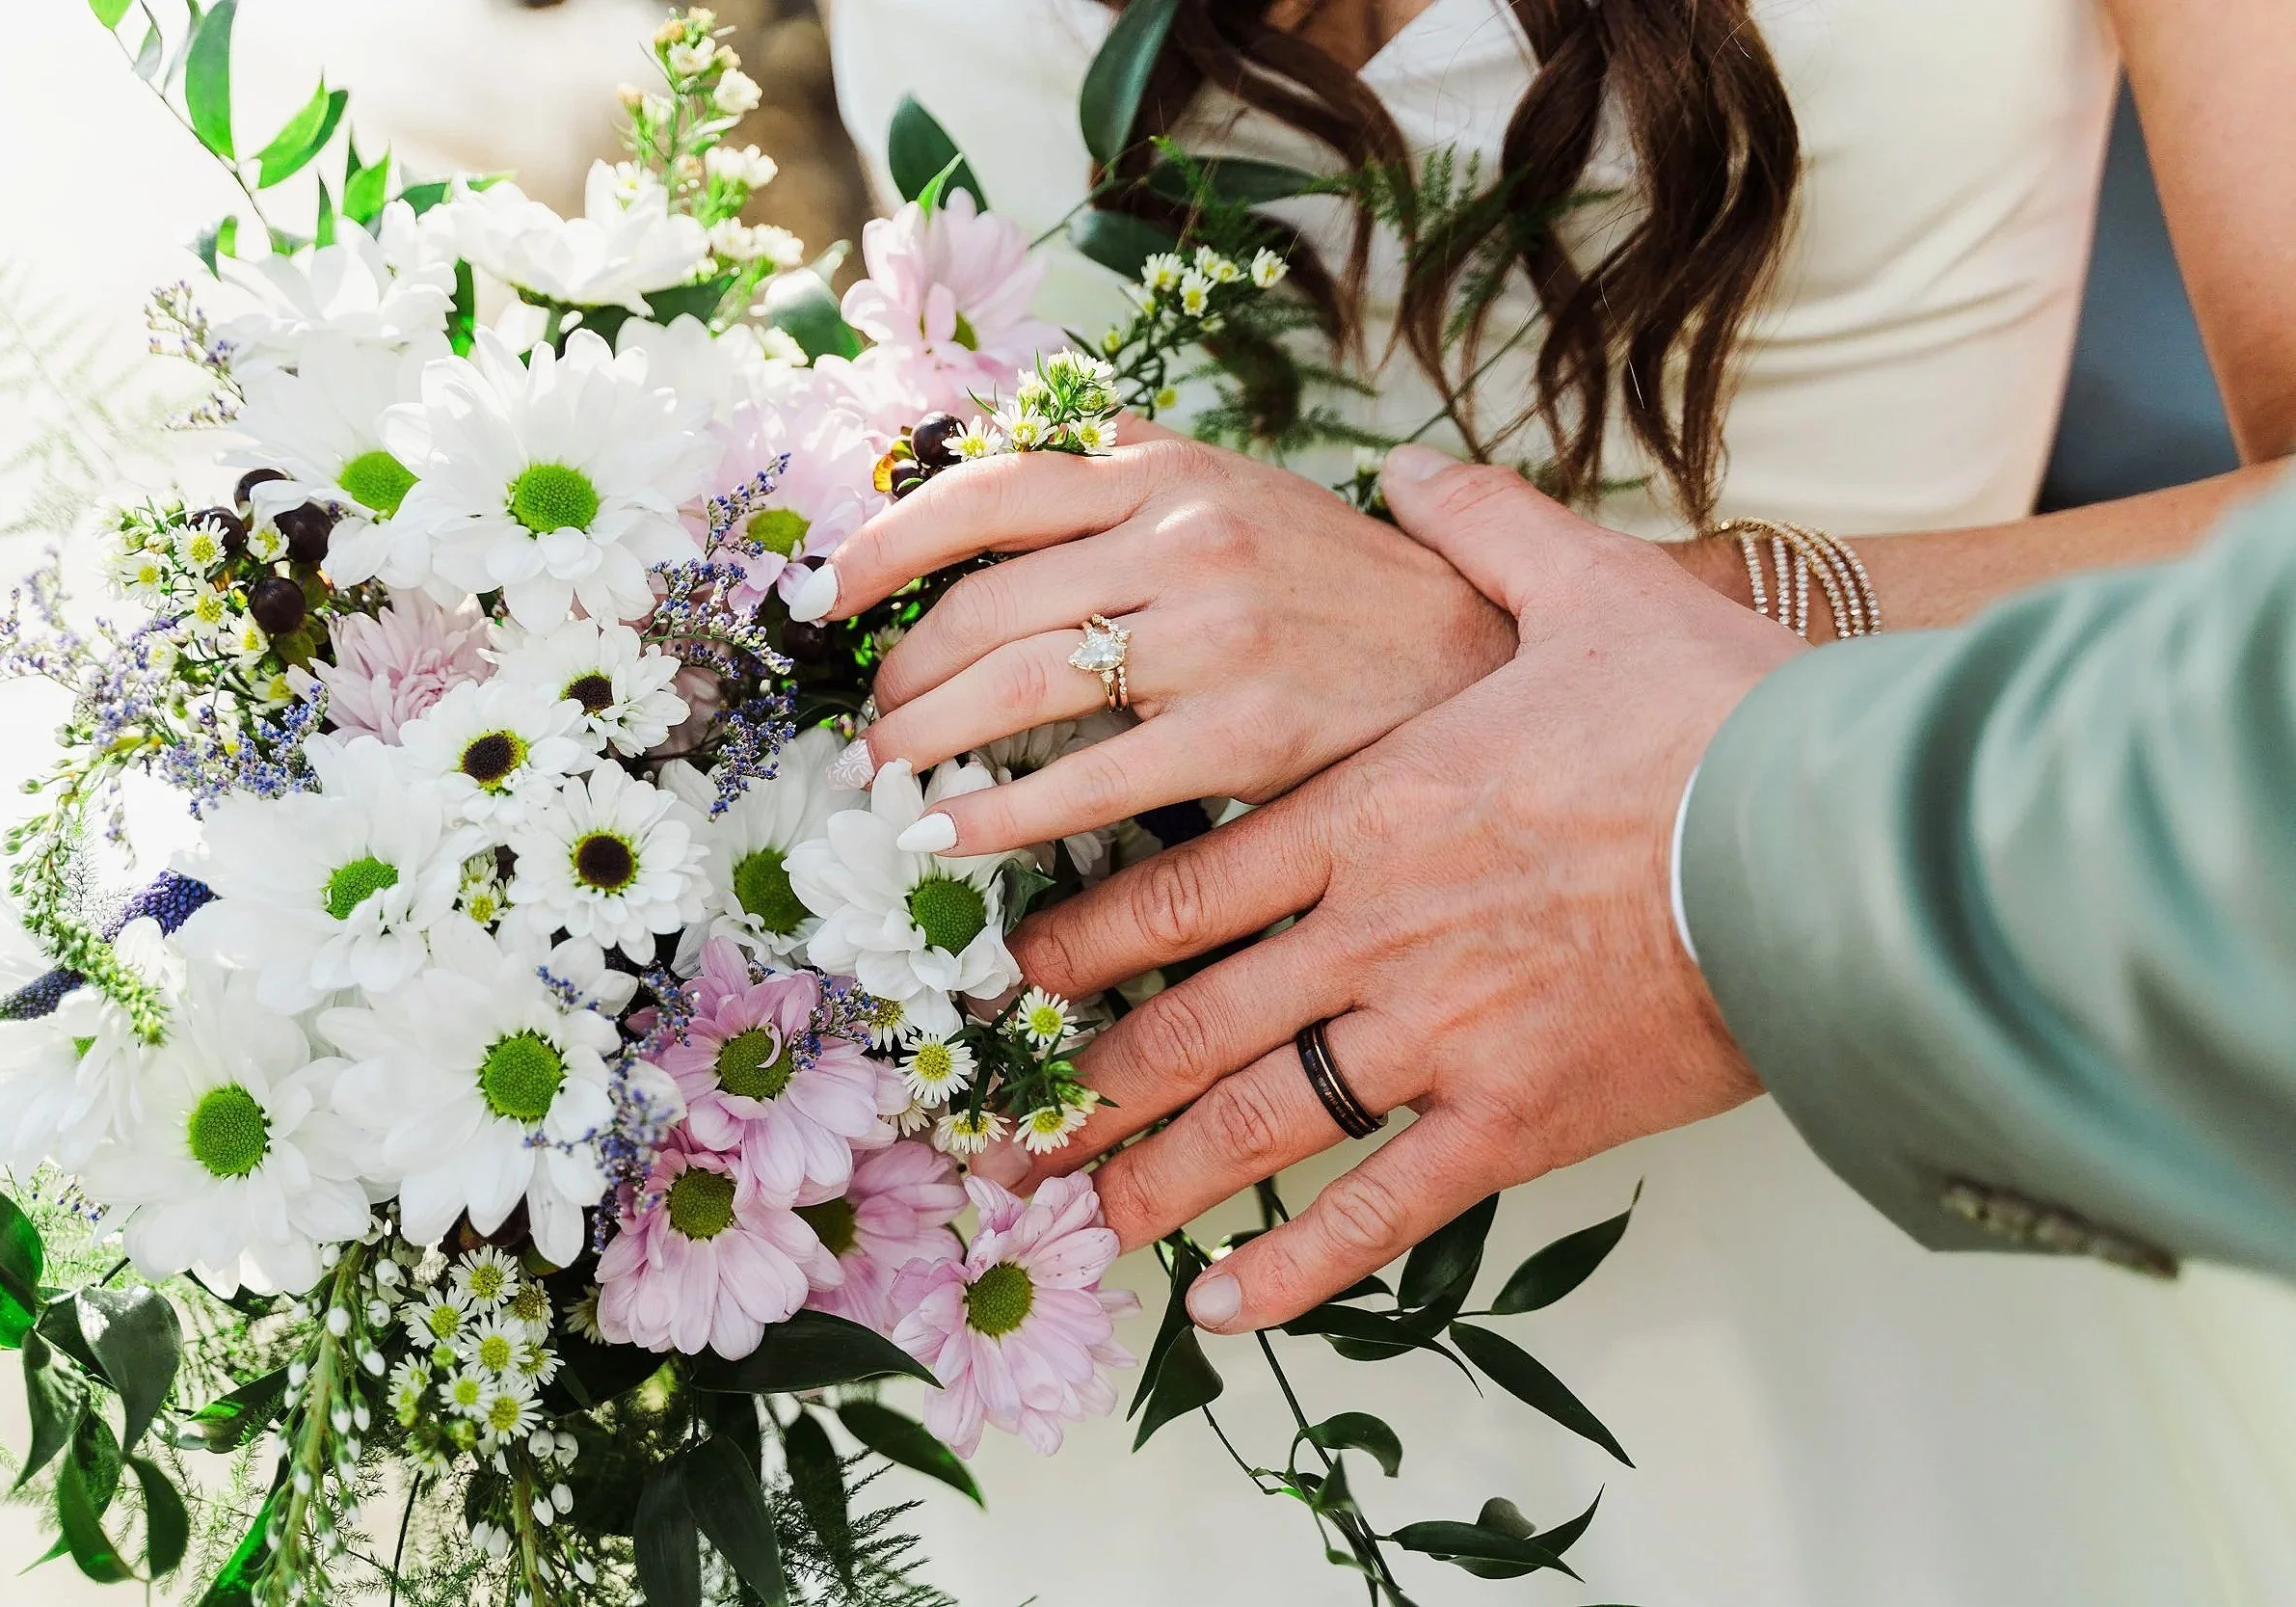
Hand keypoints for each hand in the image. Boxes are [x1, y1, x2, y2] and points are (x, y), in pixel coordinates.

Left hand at [796, 422, 1513, 855]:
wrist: (1493, 667)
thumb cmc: (1357, 591)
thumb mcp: (1251, 494)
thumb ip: (1140, 472)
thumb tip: (1027, 445)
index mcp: (1172, 471)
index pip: (990, 488)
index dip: (886, 542)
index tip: (827, 594)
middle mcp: (1184, 537)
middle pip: (983, 604)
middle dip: (899, 674)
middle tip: (866, 728)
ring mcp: (1213, 635)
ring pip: (1014, 687)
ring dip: (924, 743)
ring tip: (887, 785)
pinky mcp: (1244, 733)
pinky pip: (1081, 779)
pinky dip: (997, 813)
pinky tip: (955, 836)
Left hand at [1001, 446, 1804, 1331]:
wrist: (1840, 838)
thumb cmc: (1714, 718)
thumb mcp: (1590, 588)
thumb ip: (1478, 528)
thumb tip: (1409, 467)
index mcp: (1369, 810)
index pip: (1183, 884)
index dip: (1085, 939)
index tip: (1022, 971)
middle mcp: (1374, 929)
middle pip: (1188, 1019)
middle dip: (1083, 1081)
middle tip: (1000, 1128)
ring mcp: (1438, 1035)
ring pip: (1256, 1121)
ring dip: (1153, 1176)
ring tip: (1077, 1217)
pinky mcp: (1517, 1121)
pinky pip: (1382, 1207)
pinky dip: (1301, 1267)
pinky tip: (1229, 1310)